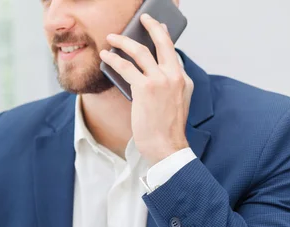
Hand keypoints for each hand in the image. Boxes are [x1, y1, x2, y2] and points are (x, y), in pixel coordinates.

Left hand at [99, 14, 193, 165]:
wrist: (166, 146)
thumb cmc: (165, 128)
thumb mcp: (175, 103)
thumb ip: (168, 86)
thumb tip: (148, 73)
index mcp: (184, 79)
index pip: (172, 52)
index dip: (163, 37)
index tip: (157, 27)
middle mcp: (175, 76)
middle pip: (163, 42)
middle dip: (151, 25)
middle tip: (143, 18)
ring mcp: (160, 80)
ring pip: (140, 51)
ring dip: (123, 41)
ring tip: (112, 37)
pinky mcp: (144, 88)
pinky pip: (125, 67)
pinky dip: (113, 59)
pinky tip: (106, 56)